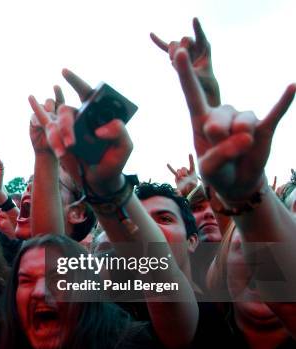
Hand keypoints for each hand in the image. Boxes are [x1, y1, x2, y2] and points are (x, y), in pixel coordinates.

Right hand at [29, 69, 132, 194]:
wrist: (100, 179)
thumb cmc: (113, 161)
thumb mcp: (124, 147)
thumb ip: (119, 132)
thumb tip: (100, 129)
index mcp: (98, 114)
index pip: (87, 93)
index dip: (75, 81)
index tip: (64, 72)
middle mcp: (82, 117)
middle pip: (67, 112)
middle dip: (66, 128)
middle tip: (71, 145)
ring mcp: (70, 127)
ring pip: (56, 123)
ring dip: (57, 137)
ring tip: (64, 154)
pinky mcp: (60, 138)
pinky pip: (47, 124)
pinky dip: (39, 113)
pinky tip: (31, 100)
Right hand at [151, 18, 219, 105]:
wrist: (203, 84)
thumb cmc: (203, 81)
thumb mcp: (195, 77)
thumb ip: (185, 68)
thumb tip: (171, 59)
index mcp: (204, 47)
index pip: (200, 36)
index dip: (197, 28)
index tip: (194, 19)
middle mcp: (195, 45)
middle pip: (184, 40)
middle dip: (180, 50)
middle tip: (180, 61)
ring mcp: (185, 48)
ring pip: (174, 44)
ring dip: (172, 54)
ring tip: (176, 64)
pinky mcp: (177, 54)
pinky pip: (166, 47)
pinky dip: (159, 42)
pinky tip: (151, 34)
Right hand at [167, 154, 198, 195]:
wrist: (188, 192)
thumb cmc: (192, 189)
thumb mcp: (194, 185)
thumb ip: (187, 181)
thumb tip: (181, 177)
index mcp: (193, 172)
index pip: (192, 165)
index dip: (191, 159)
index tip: (189, 153)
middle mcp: (187, 172)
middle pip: (184, 168)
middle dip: (184, 173)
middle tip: (186, 180)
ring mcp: (181, 174)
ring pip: (179, 170)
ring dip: (180, 175)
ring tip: (183, 181)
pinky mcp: (177, 177)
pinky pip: (173, 172)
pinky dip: (170, 168)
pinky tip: (167, 164)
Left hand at [174, 48, 295, 201]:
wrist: (237, 182)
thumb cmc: (217, 170)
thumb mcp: (209, 168)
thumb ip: (220, 154)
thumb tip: (247, 137)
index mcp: (201, 119)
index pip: (191, 92)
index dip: (185, 73)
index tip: (178, 52)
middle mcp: (222, 113)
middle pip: (217, 120)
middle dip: (218, 142)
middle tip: (220, 153)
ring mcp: (243, 118)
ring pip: (241, 125)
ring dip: (239, 144)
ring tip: (238, 151)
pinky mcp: (264, 126)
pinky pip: (276, 112)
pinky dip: (283, 101)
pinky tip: (292, 86)